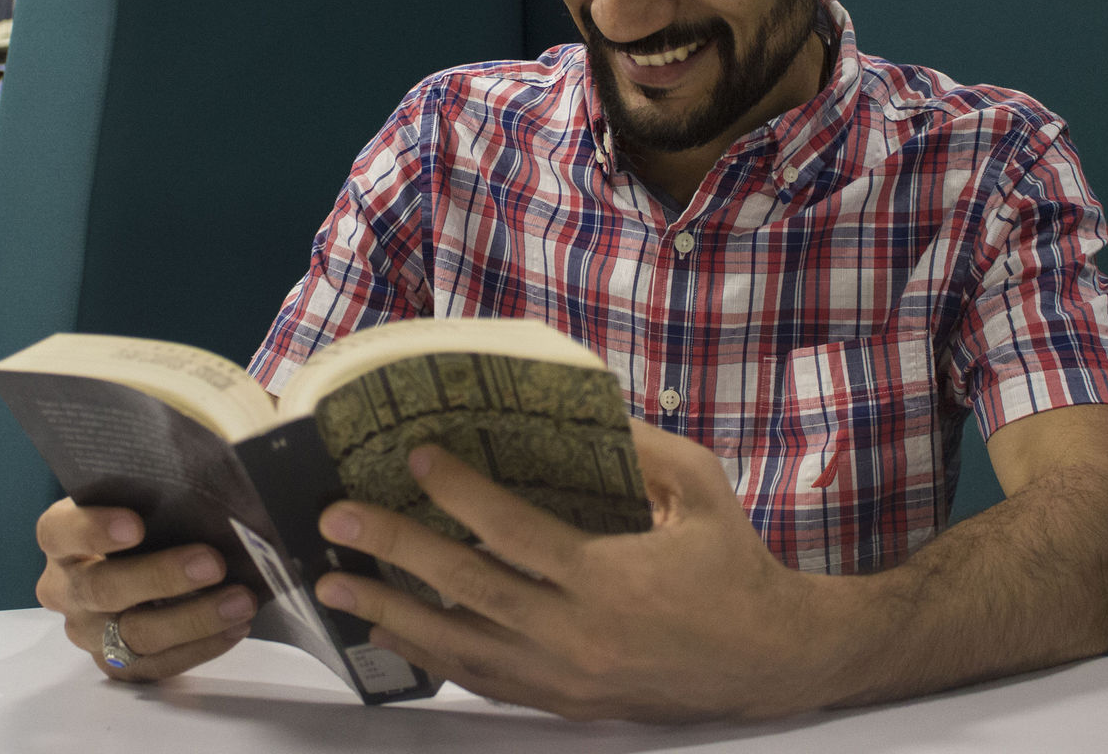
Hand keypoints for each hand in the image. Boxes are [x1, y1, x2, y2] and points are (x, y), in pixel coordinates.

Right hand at [34, 498, 257, 680]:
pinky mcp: (114, 663)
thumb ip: (163, 485)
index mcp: (60, 537)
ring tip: (240, 600)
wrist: (142, 559)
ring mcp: (87, 631)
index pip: (60, 531)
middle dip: (161, 577)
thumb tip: (216, 472)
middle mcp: (65, 588)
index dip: (93, 529)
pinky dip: (200, 647)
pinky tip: (235, 626)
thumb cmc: (148, 516)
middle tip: (212, 563)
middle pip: (102, 589)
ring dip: (193, 619)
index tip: (137, 524)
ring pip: (133, 635)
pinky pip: (155, 665)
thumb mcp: (145, 494)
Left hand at [312, 423, 843, 720]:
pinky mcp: (563, 703)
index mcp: (609, 579)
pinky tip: (393, 634)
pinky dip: (432, 657)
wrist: (771, 659)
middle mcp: (577, 634)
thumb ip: (642, 447)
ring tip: (336, 587)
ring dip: (392, 615)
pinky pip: (483, 681)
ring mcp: (565, 678)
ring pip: (460, 649)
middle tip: (339, 520)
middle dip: (395, 553)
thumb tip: (582, 403)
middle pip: (468, 591)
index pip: (514, 532)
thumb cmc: (733, 564)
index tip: (417, 457)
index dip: (460, 493)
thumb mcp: (700, 488)